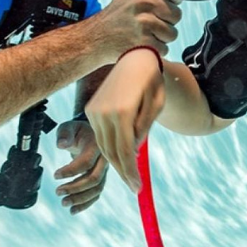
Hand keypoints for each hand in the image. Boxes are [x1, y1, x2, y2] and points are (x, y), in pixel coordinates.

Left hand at [52, 120, 107, 214]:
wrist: (90, 134)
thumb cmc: (77, 131)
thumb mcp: (68, 127)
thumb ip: (64, 134)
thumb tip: (61, 145)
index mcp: (97, 145)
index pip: (86, 162)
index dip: (70, 171)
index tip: (55, 175)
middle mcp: (104, 159)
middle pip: (94, 179)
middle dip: (75, 188)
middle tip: (58, 192)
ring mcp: (104, 170)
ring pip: (96, 189)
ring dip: (80, 199)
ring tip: (64, 202)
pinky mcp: (101, 177)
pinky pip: (96, 194)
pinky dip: (86, 204)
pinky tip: (73, 210)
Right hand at [84, 48, 164, 193]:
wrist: (134, 58)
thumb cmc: (152, 82)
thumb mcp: (156, 105)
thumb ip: (144, 129)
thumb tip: (133, 152)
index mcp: (124, 111)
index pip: (125, 150)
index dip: (130, 172)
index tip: (136, 187)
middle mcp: (105, 112)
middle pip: (111, 152)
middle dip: (123, 171)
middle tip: (134, 186)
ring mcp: (95, 110)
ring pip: (103, 145)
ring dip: (115, 161)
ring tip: (129, 173)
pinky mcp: (90, 109)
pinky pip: (99, 135)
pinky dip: (109, 146)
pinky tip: (121, 153)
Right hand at [90, 0, 181, 63]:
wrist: (95, 38)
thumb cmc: (117, 15)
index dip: (172, 1)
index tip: (162, 7)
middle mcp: (144, 2)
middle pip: (177, 15)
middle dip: (167, 22)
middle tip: (150, 24)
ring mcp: (144, 23)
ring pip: (172, 33)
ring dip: (162, 38)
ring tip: (145, 34)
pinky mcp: (144, 43)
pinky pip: (164, 48)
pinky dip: (155, 50)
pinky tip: (141, 44)